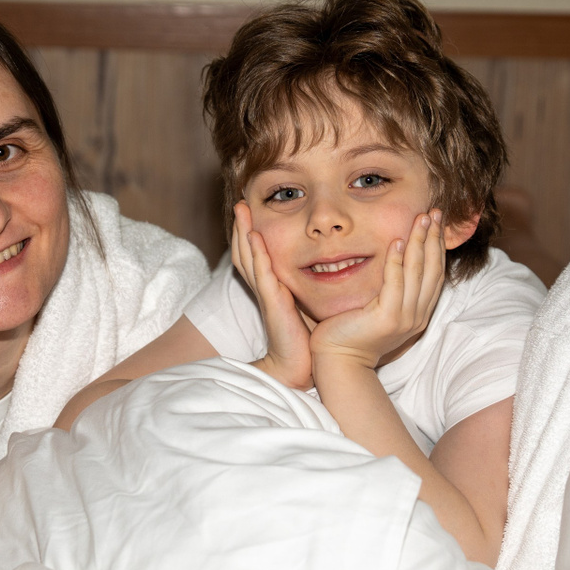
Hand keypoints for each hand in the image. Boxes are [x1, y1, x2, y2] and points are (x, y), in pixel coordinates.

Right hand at [229, 201, 314, 389]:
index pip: (256, 255)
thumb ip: (308, 287)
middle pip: (245, 251)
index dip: (251, 232)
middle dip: (241, 226)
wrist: (298, 366)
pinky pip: (262, 274)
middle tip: (240, 202)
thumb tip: (328, 267)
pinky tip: (255, 238)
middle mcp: (265, 288)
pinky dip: (258, 254)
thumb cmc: (306, 338)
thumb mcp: (306, 305)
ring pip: (249, 258)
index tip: (252, 209)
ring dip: (244, 232)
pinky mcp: (273, 302)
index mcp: (272, 287)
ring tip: (241, 210)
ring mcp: (267, 294)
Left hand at [309, 209, 446, 369]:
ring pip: (417, 272)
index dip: (438, 246)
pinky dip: (397, 262)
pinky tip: (397, 242)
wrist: (339, 359)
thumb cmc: (354, 331)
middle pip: (431, 269)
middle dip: (434, 238)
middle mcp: (417, 316)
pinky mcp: (387, 318)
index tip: (436, 222)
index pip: (434, 273)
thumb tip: (396, 256)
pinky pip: (395, 284)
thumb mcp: (380, 307)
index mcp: (419, 312)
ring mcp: (405, 318)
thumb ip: (392, 288)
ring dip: (420, 242)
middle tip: (435, 212)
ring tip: (421, 219)